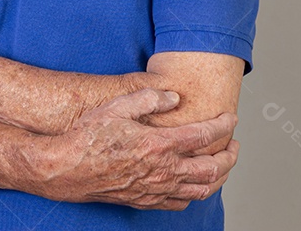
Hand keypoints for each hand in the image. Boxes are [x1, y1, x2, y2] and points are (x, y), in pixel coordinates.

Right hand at [36, 88, 239, 210]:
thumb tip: (174, 97)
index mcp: (159, 145)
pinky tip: (194, 185)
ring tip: (222, 165)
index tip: (230, 118)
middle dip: (231, 156)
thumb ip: (149, 98)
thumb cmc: (88, 136)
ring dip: (219, 178)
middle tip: (234, 144)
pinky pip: (180, 203)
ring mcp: (155, 189)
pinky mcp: (145, 201)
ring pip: (202, 190)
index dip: (223, 125)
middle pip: (213, 169)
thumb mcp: (117, 106)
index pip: (204, 136)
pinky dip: (195, 193)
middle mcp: (163, 171)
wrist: (66, 168)